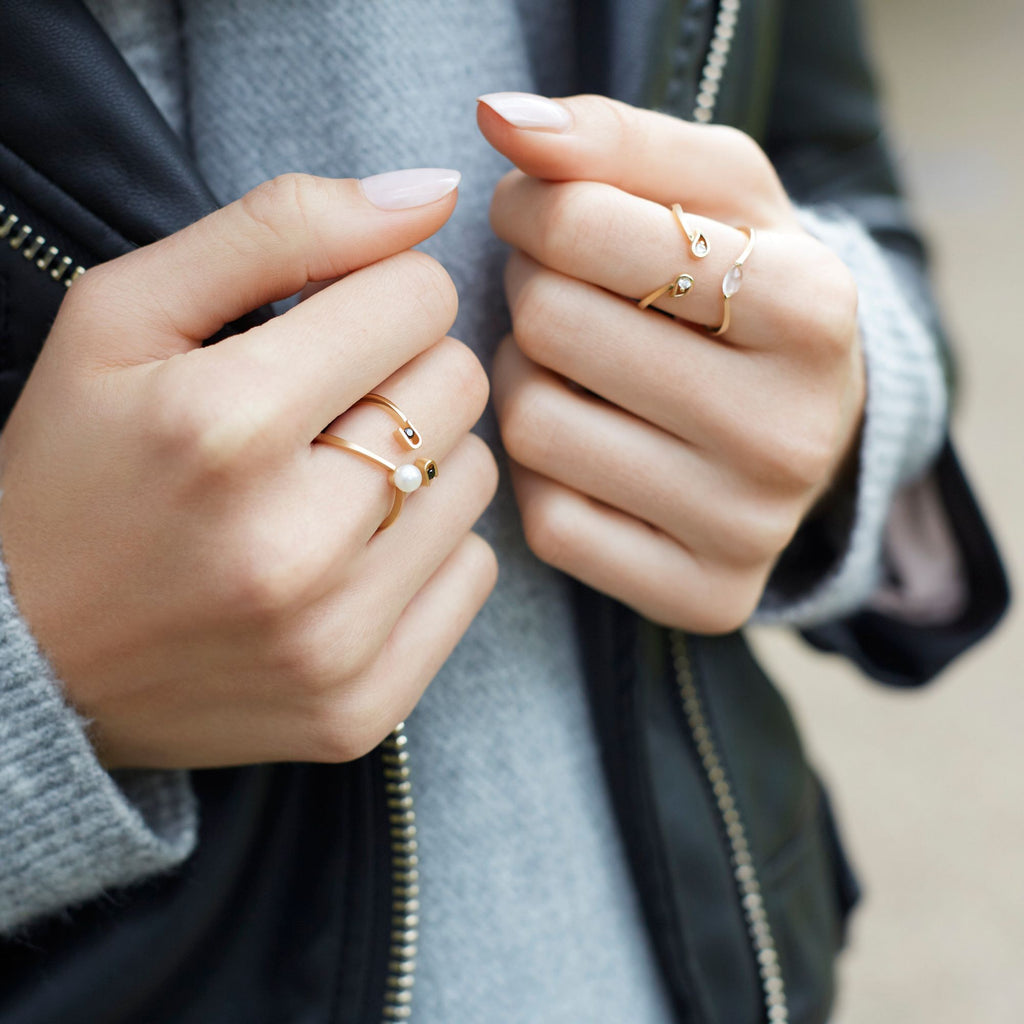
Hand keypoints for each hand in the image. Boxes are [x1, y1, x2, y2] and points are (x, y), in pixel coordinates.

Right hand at [0, 170, 497, 768]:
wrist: (24, 661)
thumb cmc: (72, 469)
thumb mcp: (124, 315)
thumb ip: (280, 227)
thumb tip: (431, 191)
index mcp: (224, 423)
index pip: (418, 298)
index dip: (380, 293)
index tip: (336, 324)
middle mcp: (287, 543)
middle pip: (461, 384)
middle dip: (405, 372)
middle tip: (329, 404)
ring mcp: (330, 641)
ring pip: (478, 479)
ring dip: (422, 459)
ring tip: (334, 480)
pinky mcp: (360, 706)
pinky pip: (474, 575)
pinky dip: (428, 547)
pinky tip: (352, 554)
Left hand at [478, 93, 864, 632]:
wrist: (806, 417)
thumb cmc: (745, 288)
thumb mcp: (712, 191)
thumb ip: (610, 139)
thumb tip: (503, 120)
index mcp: (813, 308)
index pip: (587, 229)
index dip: (535, 210)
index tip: (543, 219)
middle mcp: (792, 432)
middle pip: (551, 328)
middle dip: (530, 294)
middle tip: (558, 296)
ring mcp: (748, 528)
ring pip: (534, 428)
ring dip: (524, 382)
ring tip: (568, 370)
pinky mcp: (703, 595)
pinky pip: (547, 522)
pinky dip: (540, 475)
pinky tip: (582, 447)